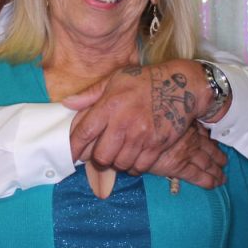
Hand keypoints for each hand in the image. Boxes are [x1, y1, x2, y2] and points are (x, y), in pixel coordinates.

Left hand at [65, 60, 205, 172]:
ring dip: (117, 162)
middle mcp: (124, 123)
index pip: (85, 133)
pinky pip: (139, 167)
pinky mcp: (157, 145)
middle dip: (98, 159)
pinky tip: (135, 156)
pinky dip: (134, 166)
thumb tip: (67, 103)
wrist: (180, 86)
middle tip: (101, 155)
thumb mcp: (115, 79)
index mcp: (110, 106)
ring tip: (120, 153)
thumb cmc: (143, 81)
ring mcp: (141, 136)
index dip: (74, 147)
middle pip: (101, 156)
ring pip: (120, 164)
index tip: (71, 154)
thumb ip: (90, 94)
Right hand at [149, 123, 226, 188]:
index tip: (217, 145)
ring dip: (216, 171)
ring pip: (207, 163)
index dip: (212, 141)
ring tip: (222, 178)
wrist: (139, 134)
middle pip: (209, 149)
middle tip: (225, 163)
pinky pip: (197, 175)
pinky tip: (214, 184)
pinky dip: (207, 180)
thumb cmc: (147, 123)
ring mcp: (187, 153)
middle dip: (218, 157)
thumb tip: (170, 116)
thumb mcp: (161, 117)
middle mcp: (190, 139)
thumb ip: (169, 120)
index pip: (204, 134)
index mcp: (187, 126)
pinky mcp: (180, 166)